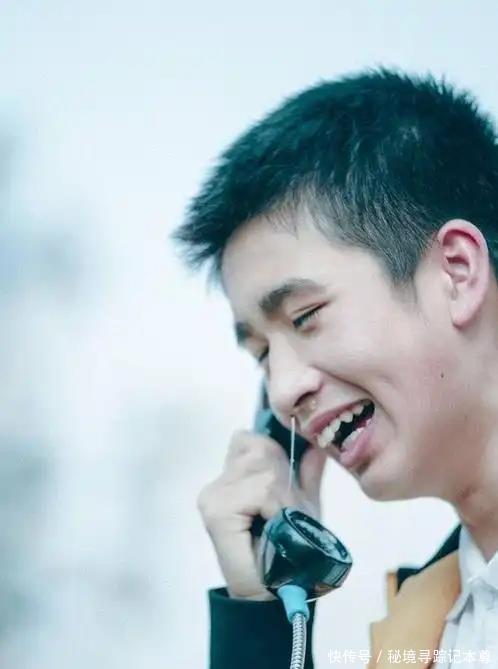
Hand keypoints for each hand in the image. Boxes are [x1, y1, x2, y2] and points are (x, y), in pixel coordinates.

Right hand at [197, 430, 326, 599]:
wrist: (270, 597)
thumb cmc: (287, 552)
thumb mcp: (303, 505)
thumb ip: (306, 472)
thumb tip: (317, 444)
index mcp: (234, 475)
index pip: (253, 439)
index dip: (279, 458)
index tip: (290, 488)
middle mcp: (219, 482)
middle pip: (260, 449)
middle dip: (284, 477)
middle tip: (288, 508)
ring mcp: (215, 495)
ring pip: (264, 468)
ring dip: (282, 493)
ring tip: (281, 518)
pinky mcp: (217, 511)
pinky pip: (261, 490)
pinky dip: (276, 505)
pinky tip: (275, 523)